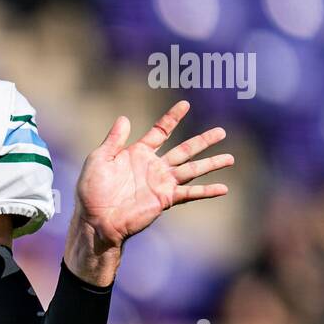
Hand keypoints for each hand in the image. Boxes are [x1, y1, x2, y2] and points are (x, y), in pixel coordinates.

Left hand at [76, 99, 232, 251]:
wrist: (96, 219)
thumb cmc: (92, 190)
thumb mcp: (99, 159)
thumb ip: (114, 140)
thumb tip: (124, 118)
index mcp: (138, 153)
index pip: (160, 131)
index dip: (172, 118)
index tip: (185, 104)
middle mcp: (153, 166)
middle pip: (184, 150)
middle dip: (203, 141)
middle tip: (222, 131)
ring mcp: (161, 183)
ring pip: (192, 169)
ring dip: (211, 163)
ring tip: (230, 158)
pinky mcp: (165, 199)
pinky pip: (190, 194)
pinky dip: (206, 191)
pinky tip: (223, 189)